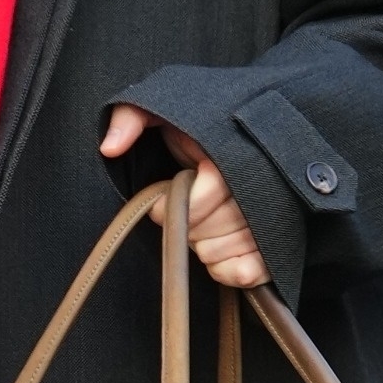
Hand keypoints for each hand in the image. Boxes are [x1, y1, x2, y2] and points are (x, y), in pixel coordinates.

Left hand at [101, 106, 268, 291]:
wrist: (225, 141)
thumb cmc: (188, 130)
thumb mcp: (158, 111)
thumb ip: (131, 116)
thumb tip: (110, 147)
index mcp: (234, 149)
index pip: (213, 187)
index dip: (176, 204)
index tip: (159, 200)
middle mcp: (260, 180)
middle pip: (224, 222)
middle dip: (190, 227)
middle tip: (179, 217)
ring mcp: (270, 212)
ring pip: (236, 246)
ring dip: (206, 248)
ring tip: (197, 231)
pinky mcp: (273, 242)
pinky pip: (253, 269)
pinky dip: (227, 270)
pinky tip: (213, 258)